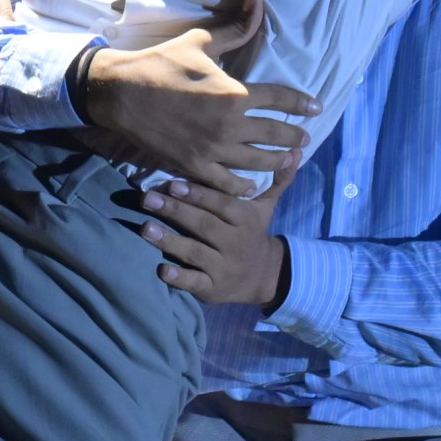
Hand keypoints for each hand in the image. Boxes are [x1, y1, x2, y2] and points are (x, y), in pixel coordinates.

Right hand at [75, 0, 315, 195]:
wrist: (121, 93)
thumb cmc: (161, 63)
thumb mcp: (201, 41)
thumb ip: (236, 29)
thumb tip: (259, 2)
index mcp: (235, 92)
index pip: (282, 99)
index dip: (303, 103)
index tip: (317, 108)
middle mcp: (230, 124)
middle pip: (275, 134)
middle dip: (295, 136)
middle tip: (305, 139)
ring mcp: (213, 148)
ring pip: (257, 161)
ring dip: (277, 161)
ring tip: (287, 160)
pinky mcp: (194, 165)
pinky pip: (227, 182)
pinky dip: (243, 186)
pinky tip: (252, 184)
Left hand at [137, 159, 296, 305]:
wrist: (264, 276)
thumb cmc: (254, 232)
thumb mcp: (266, 207)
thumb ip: (276, 179)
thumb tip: (296, 151)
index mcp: (245, 220)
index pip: (221, 205)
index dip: (198, 194)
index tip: (173, 183)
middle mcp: (234, 243)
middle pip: (204, 225)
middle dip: (175, 211)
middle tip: (147, 198)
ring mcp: (222, 267)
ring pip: (195, 252)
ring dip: (169, 241)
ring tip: (145, 228)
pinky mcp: (212, 289)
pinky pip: (194, 283)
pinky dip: (178, 278)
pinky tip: (161, 270)